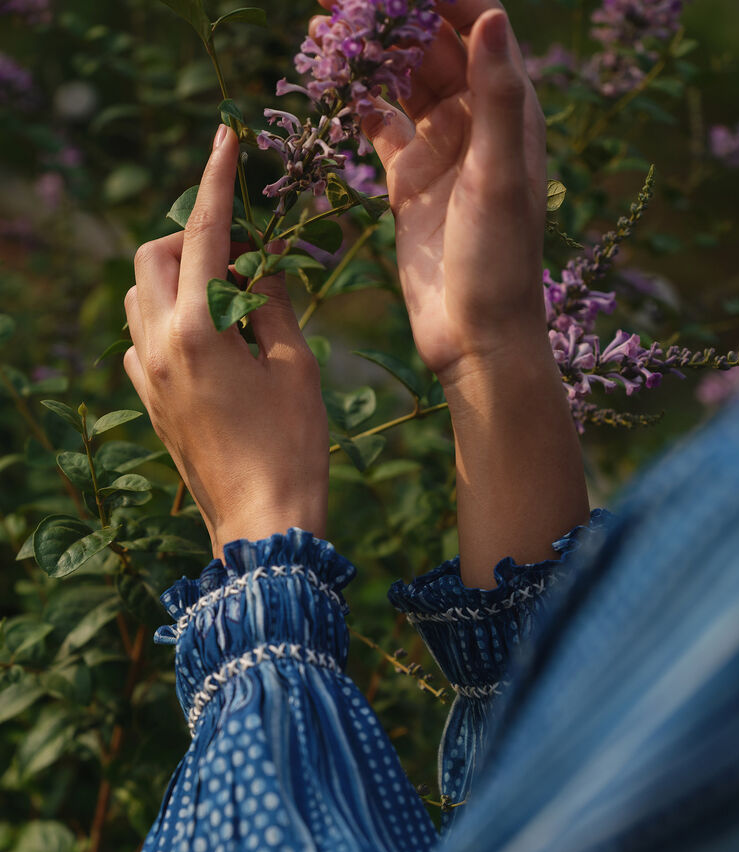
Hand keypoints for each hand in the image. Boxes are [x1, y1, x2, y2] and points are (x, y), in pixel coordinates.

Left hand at [123, 125, 328, 559]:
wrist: (262, 523)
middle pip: (152, 257)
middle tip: (241, 254)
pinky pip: (140, 339)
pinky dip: (166, 320)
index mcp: (197, 331)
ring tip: (227, 297)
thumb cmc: (293, 448)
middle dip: (190, 236)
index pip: (203, 235)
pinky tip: (206, 339)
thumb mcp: (294, 367)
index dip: (217, 182)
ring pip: (139, 296)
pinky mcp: (149, 402)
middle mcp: (158, 347)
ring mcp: (147, 377)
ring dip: (175, 277)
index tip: (223, 138)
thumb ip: (270, 304)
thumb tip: (256, 266)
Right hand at [312, 0, 548, 384]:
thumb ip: (498, 98)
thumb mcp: (500, 177)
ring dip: (367, 51)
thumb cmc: (499, 262)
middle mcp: (476, 121)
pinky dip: (356, 101)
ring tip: (321, 26)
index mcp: (509, 110)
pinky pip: (379, 124)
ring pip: (400, 79)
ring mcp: (440, 149)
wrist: (476, 336)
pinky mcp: (409, 181)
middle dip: (389, 14)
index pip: (476, 25)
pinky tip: (329, 83)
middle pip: (431, 44)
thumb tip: (491, 16)